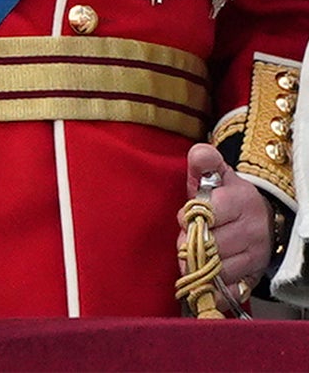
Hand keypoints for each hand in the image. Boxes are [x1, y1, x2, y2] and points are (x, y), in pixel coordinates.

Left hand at [183, 144, 277, 288]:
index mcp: (241, 201)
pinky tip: (205, 282)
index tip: (185, 217)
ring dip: (200, 267)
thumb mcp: (215, 174)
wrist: (259, 219)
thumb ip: (204, 161)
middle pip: (212, 245)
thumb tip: (199, 154)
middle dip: (191, 244)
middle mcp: (253, 230)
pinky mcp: (255, 277)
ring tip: (194, 258)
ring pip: (219, 270)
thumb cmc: (227, 197)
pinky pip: (230, 290)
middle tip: (186, 241)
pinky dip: (214, 290)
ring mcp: (256, 255)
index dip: (189, 216)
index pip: (208, 213)